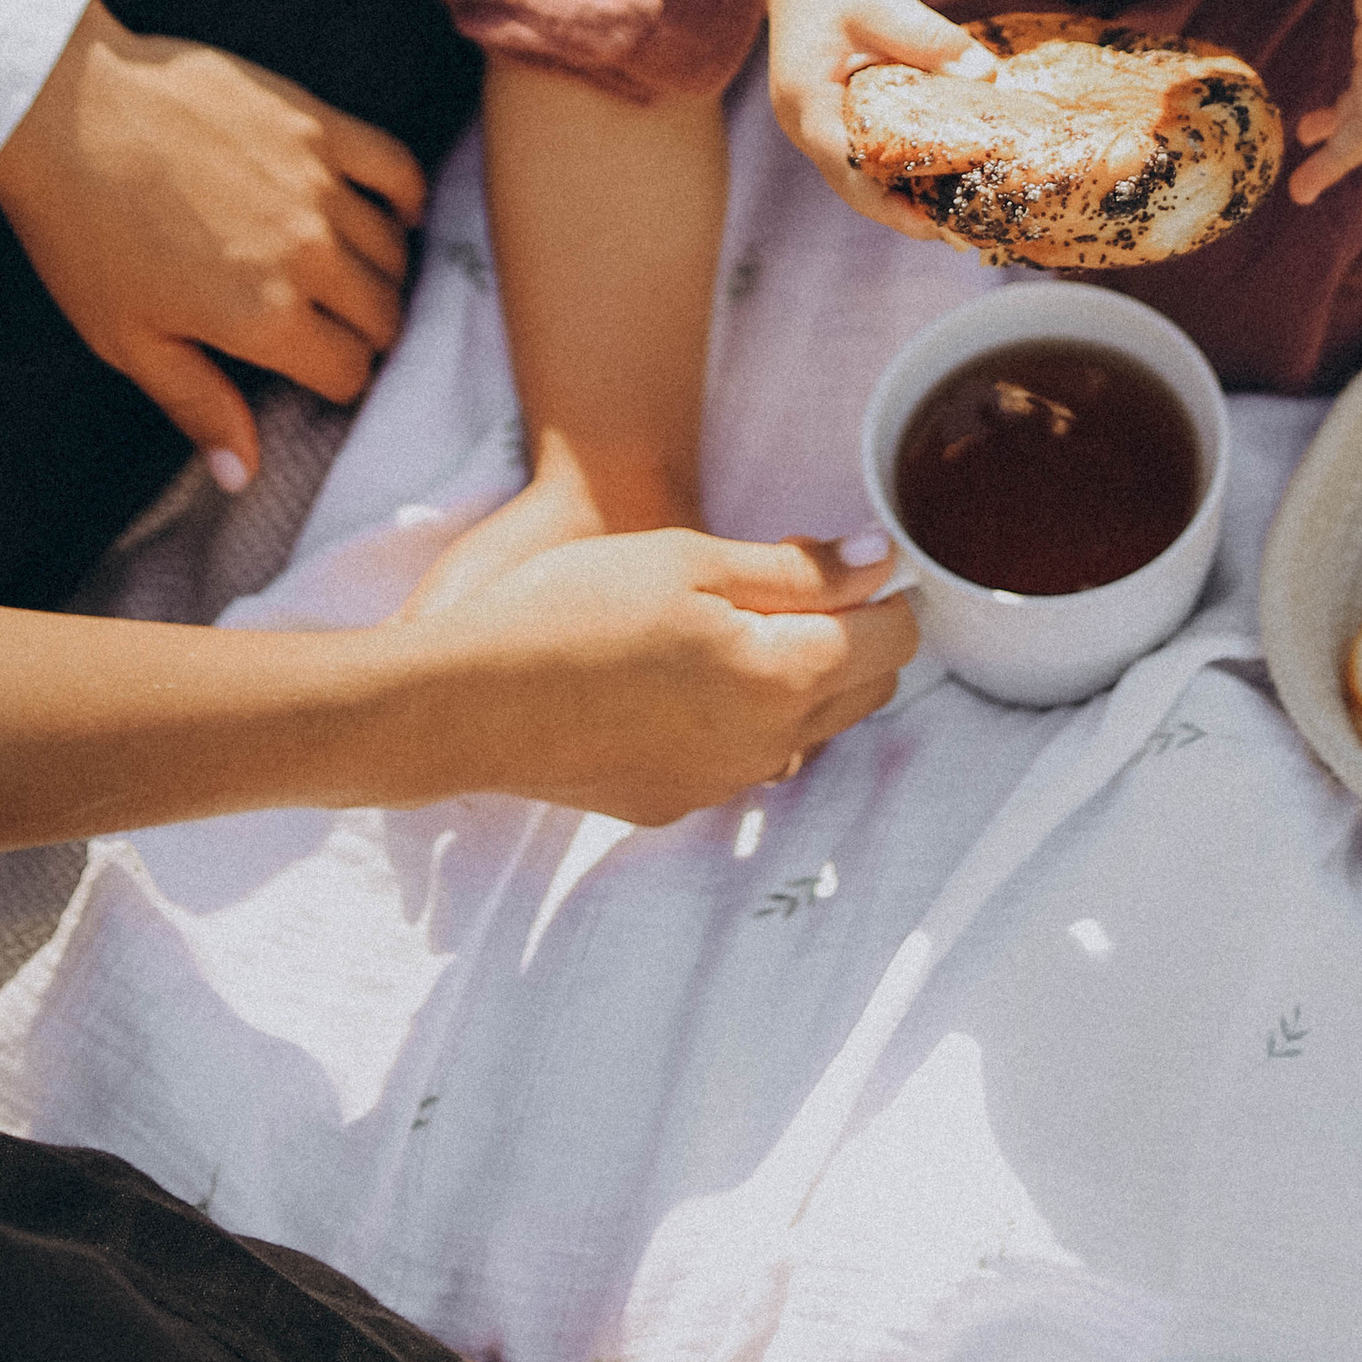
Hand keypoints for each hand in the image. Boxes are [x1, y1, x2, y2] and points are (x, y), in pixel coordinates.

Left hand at [0, 0, 424, 486]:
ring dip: (380, 274)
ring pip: (394, 250)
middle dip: (365, 336)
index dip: (336, 384)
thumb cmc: (83, 233)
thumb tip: (243, 475)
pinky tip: (391, 214)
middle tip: (331, 331)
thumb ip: (197, 405)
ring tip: (346, 278)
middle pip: (384, 314)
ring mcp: (320, 183)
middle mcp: (308, 253)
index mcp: (264, 317)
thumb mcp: (128, 339)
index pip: (349, 371)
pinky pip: (398, 168)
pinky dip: (406, 199)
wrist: (62, 113)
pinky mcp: (318, 124)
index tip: (314, 376)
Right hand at [395, 524, 916, 823]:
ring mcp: (719, 786)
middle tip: (798, 582)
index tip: (855, 557)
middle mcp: (767, 749)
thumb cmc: (576, 609)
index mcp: (783, 680)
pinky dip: (745, 716)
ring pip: (806, 730)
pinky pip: (744, 759)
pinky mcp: (673, 803)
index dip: (886, 590)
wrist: (470, 701)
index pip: (891, 639)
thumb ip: (799, 568)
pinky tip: (689, 677)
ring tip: (740, 623)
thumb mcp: (692, 561)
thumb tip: (878, 558)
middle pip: (863, 692)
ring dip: (801, 679)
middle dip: (855, 635)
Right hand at [765, 0, 997, 234]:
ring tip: (955, 211)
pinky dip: (894, 169)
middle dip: (901, 211)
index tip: (934, 223)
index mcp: (806, 99)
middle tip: (958, 230)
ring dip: (899, 195)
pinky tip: (936, 172)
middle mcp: (803, 121)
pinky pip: (861, 155)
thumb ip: (930, 38)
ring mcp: (813, 121)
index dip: (889, 202)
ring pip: (855, 176)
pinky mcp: (830, 114)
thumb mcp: (884, 3)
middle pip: (851, 185)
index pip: (847, 167)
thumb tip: (986, 75)